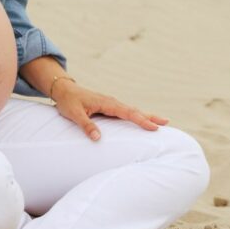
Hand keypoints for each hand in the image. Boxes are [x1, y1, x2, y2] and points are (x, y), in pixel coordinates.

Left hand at [51, 82, 169, 140]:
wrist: (63, 89)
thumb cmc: (68, 101)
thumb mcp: (74, 114)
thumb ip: (86, 125)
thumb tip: (98, 138)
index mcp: (106, 102)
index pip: (127, 112)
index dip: (141, 120)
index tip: (154, 127)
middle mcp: (111, 102)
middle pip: (134, 110)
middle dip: (150, 116)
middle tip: (166, 123)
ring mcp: (110, 104)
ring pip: (131, 110)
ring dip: (145, 115)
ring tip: (160, 122)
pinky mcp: (108, 107)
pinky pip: (125, 112)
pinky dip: (136, 115)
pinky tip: (142, 120)